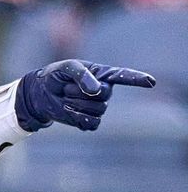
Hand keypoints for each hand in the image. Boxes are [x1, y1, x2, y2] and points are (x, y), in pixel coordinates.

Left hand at [16, 59, 155, 131]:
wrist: (40, 94)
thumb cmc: (55, 76)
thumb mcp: (65, 68)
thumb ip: (82, 75)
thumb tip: (96, 90)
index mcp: (102, 74)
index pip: (123, 76)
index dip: (137, 79)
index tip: (151, 82)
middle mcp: (104, 91)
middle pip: (104, 95)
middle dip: (81, 92)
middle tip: (66, 88)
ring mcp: (98, 107)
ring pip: (97, 110)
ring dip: (76, 104)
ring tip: (65, 98)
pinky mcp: (89, 120)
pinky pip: (92, 123)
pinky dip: (78, 118)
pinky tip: (68, 111)